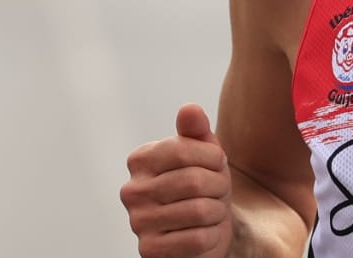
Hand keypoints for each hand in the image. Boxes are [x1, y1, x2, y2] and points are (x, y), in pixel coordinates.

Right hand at [121, 104, 234, 257]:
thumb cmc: (203, 186)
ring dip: (217, 211)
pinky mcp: (149, 250)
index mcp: (141, 159)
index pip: (184, 149)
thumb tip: (189, 108)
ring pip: (198, 211)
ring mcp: (137, 222)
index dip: (213, 158)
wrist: (203, 230)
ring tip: (213, 210)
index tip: (218, 164)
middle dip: (219, 186)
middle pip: (193, 181)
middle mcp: (131, 190)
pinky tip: (206, 232)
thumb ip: (196, 130)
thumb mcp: (204, 153)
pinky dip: (212, 235)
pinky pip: (195, 239)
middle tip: (220, 191)